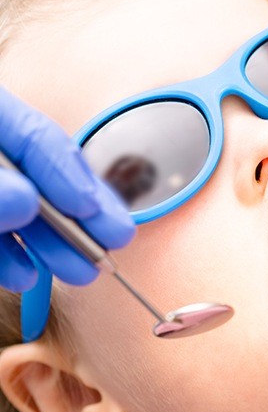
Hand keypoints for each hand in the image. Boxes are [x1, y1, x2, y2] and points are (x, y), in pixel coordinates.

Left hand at [0, 86, 134, 291]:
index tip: (92, 209)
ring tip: (79, 272)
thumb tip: (24, 201)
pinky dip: (10, 256)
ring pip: (23, 211)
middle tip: (114, 241)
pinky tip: (24, 274)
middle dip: (78, 217)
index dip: (69, 173)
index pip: (37, 137)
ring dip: (52, 246)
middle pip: (42, 178)